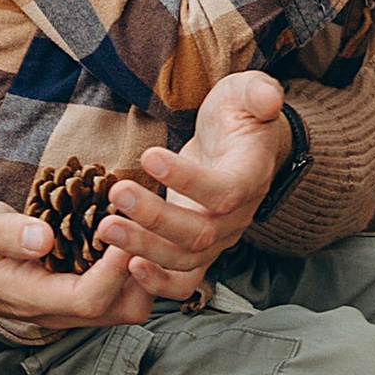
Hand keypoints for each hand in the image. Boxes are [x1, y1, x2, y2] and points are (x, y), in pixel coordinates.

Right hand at [0, 201, 154, 331]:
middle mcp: (60, 310)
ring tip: (146, 227)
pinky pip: (121, 293)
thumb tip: (42, 237)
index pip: (90, 298)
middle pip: (123, 310)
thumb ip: (6, 233)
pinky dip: (136, 268)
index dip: (116, 268)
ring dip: (146, 271)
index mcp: (34, 297)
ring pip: (129, 306)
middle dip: (145, 271)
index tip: (128, 226)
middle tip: (150, 225)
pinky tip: (134, 233)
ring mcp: (72, 307)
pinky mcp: (79, 296)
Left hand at [119, 69, 291, 274]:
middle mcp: (236, 217)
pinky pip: (182, 280)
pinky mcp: (196, 248)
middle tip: (116, 193)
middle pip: (200, 233)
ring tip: (105, 228)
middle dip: (155, 218)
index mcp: (250, 177)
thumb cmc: (238, 116)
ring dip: (143, 247)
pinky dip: (155, 282)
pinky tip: (123, 266)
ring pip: (185, 260)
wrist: (238, 145)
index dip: (188, 179)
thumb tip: (269, 99)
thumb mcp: (247, 93)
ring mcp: (217, 237)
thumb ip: (259, 92)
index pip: (225, 190)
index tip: (149, 154)